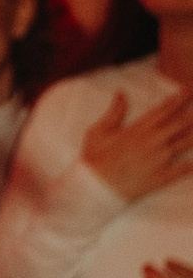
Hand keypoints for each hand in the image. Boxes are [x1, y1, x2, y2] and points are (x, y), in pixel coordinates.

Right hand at [80, 81, 192, 209]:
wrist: (95, 188)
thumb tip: (121, 93)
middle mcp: (153, 141)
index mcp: (138, 129)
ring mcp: (160, 159)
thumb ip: (114, 111)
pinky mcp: (162, 177)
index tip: (189, 88)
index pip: (165, 109)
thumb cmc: (94, 160)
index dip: (181, 98)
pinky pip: (185, 169)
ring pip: (186, 142)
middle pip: (181, 122)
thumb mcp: (98, 131)